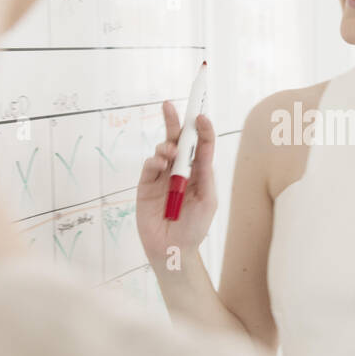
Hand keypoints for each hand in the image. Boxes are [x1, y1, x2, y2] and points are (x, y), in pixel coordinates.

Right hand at [136, 100, 217, 265]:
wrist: (173, 250)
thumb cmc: (194, 226)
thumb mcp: (208, 198)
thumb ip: (205, 172)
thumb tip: (202, 147)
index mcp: (199, 171)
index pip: (201, 144)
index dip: (201, 128)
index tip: (200, 115)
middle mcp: (180, 170)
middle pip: (177, 140)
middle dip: (174, 122)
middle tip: (170, 105)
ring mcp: (162, 176)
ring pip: (162, 149)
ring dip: (166, 146)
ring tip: (170, 153)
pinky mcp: (146, 185)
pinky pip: (150, 165)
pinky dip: (154, 160)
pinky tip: (160, 162)